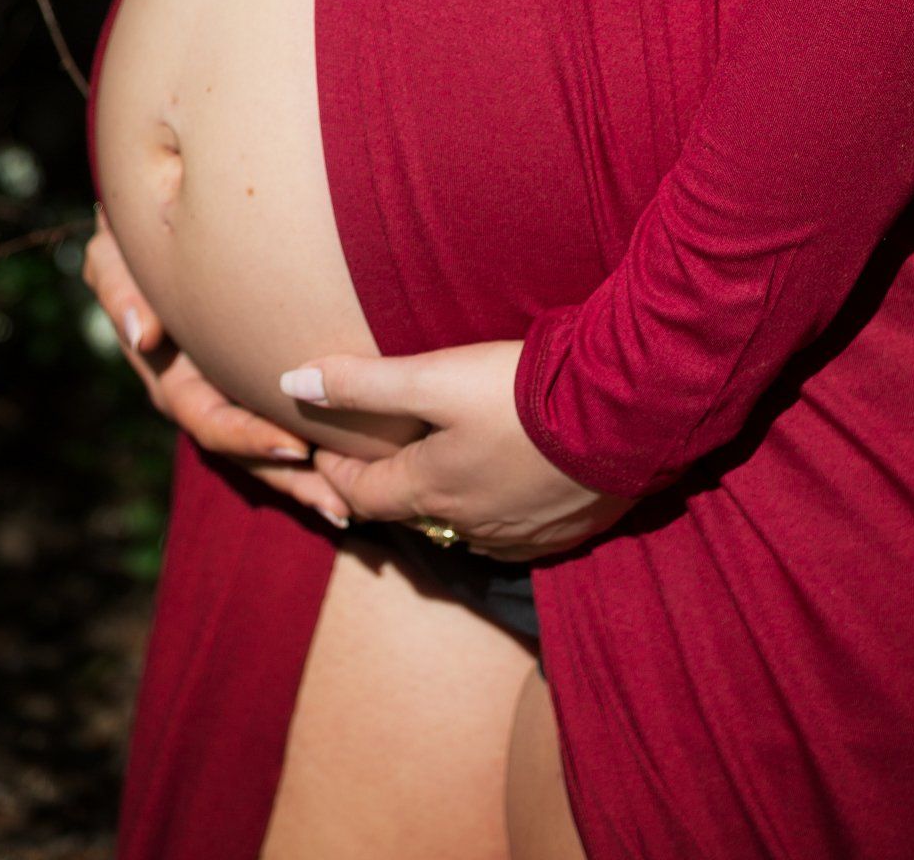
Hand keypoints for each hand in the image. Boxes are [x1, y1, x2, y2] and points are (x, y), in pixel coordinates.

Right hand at [83, 208, 351, 531]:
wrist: (157, 224)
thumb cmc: (137, 239)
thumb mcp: (114, 260)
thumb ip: (120, 292)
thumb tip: (142, 336)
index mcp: (171, 377)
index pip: (210, 421)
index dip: (249, 439)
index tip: (296, 447)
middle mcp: (203, 396)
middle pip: (248, 452)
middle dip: (290, 480)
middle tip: (338, 500)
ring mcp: (231, 392)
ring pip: (270, 449)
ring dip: (308, 480)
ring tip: (354, 505)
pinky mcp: (257, 380)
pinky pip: (287, 418)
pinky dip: (316, 445)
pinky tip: (355, 467)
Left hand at [281, 340, 630, 562]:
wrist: (623, 414)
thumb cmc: (521, 394)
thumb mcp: (434, 377)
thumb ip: (363, 383)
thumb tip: (290, 384)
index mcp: (430, 491)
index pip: (363, 493)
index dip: (337, 470)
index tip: (324, 448)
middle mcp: (469, 526)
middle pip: (413, 510)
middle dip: (392, 483)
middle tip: (383, 449)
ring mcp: (520, 535)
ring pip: (465, 522)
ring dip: (448, 496)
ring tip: (446, 459)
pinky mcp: (566, 530)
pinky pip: (515, 529)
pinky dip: (498, 506)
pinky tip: (509, 479)